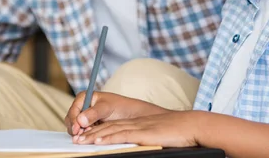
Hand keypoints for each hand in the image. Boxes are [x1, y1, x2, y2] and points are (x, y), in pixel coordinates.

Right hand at [64, 91, 166, 135]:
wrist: (129, 115)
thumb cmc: (120, 106)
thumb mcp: (107, 107)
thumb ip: (94, 113)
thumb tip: (80, 120)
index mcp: (84, 97)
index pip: (73, 110)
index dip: (74, 120)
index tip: (78, 128)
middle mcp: (82, 106)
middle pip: (71, 120)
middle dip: (77, 128)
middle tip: (84, 133)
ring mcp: (84, 117)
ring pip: (75, 128)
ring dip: (81, 132)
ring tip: (91, 132)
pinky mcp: (88, 126)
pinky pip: (81, 132)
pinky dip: (85, 135)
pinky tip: (92, 135)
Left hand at [74, 111, 201, 147]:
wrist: (192, 125)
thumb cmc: (180, 133)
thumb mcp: (159, 135)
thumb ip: (148, 139)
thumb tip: (140, 144)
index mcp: (139, 123)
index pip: (115, 126)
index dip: (99, 130)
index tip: (86, 135)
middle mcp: (136, 123)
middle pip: (109, 127)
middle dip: (91, 133)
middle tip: (76, 138)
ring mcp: (139, 127)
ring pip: (111, 130)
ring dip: (94, 136)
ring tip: (80, 141)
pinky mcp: (144, 134)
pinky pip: (122, 135)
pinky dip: (108, 138)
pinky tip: (98, 141)